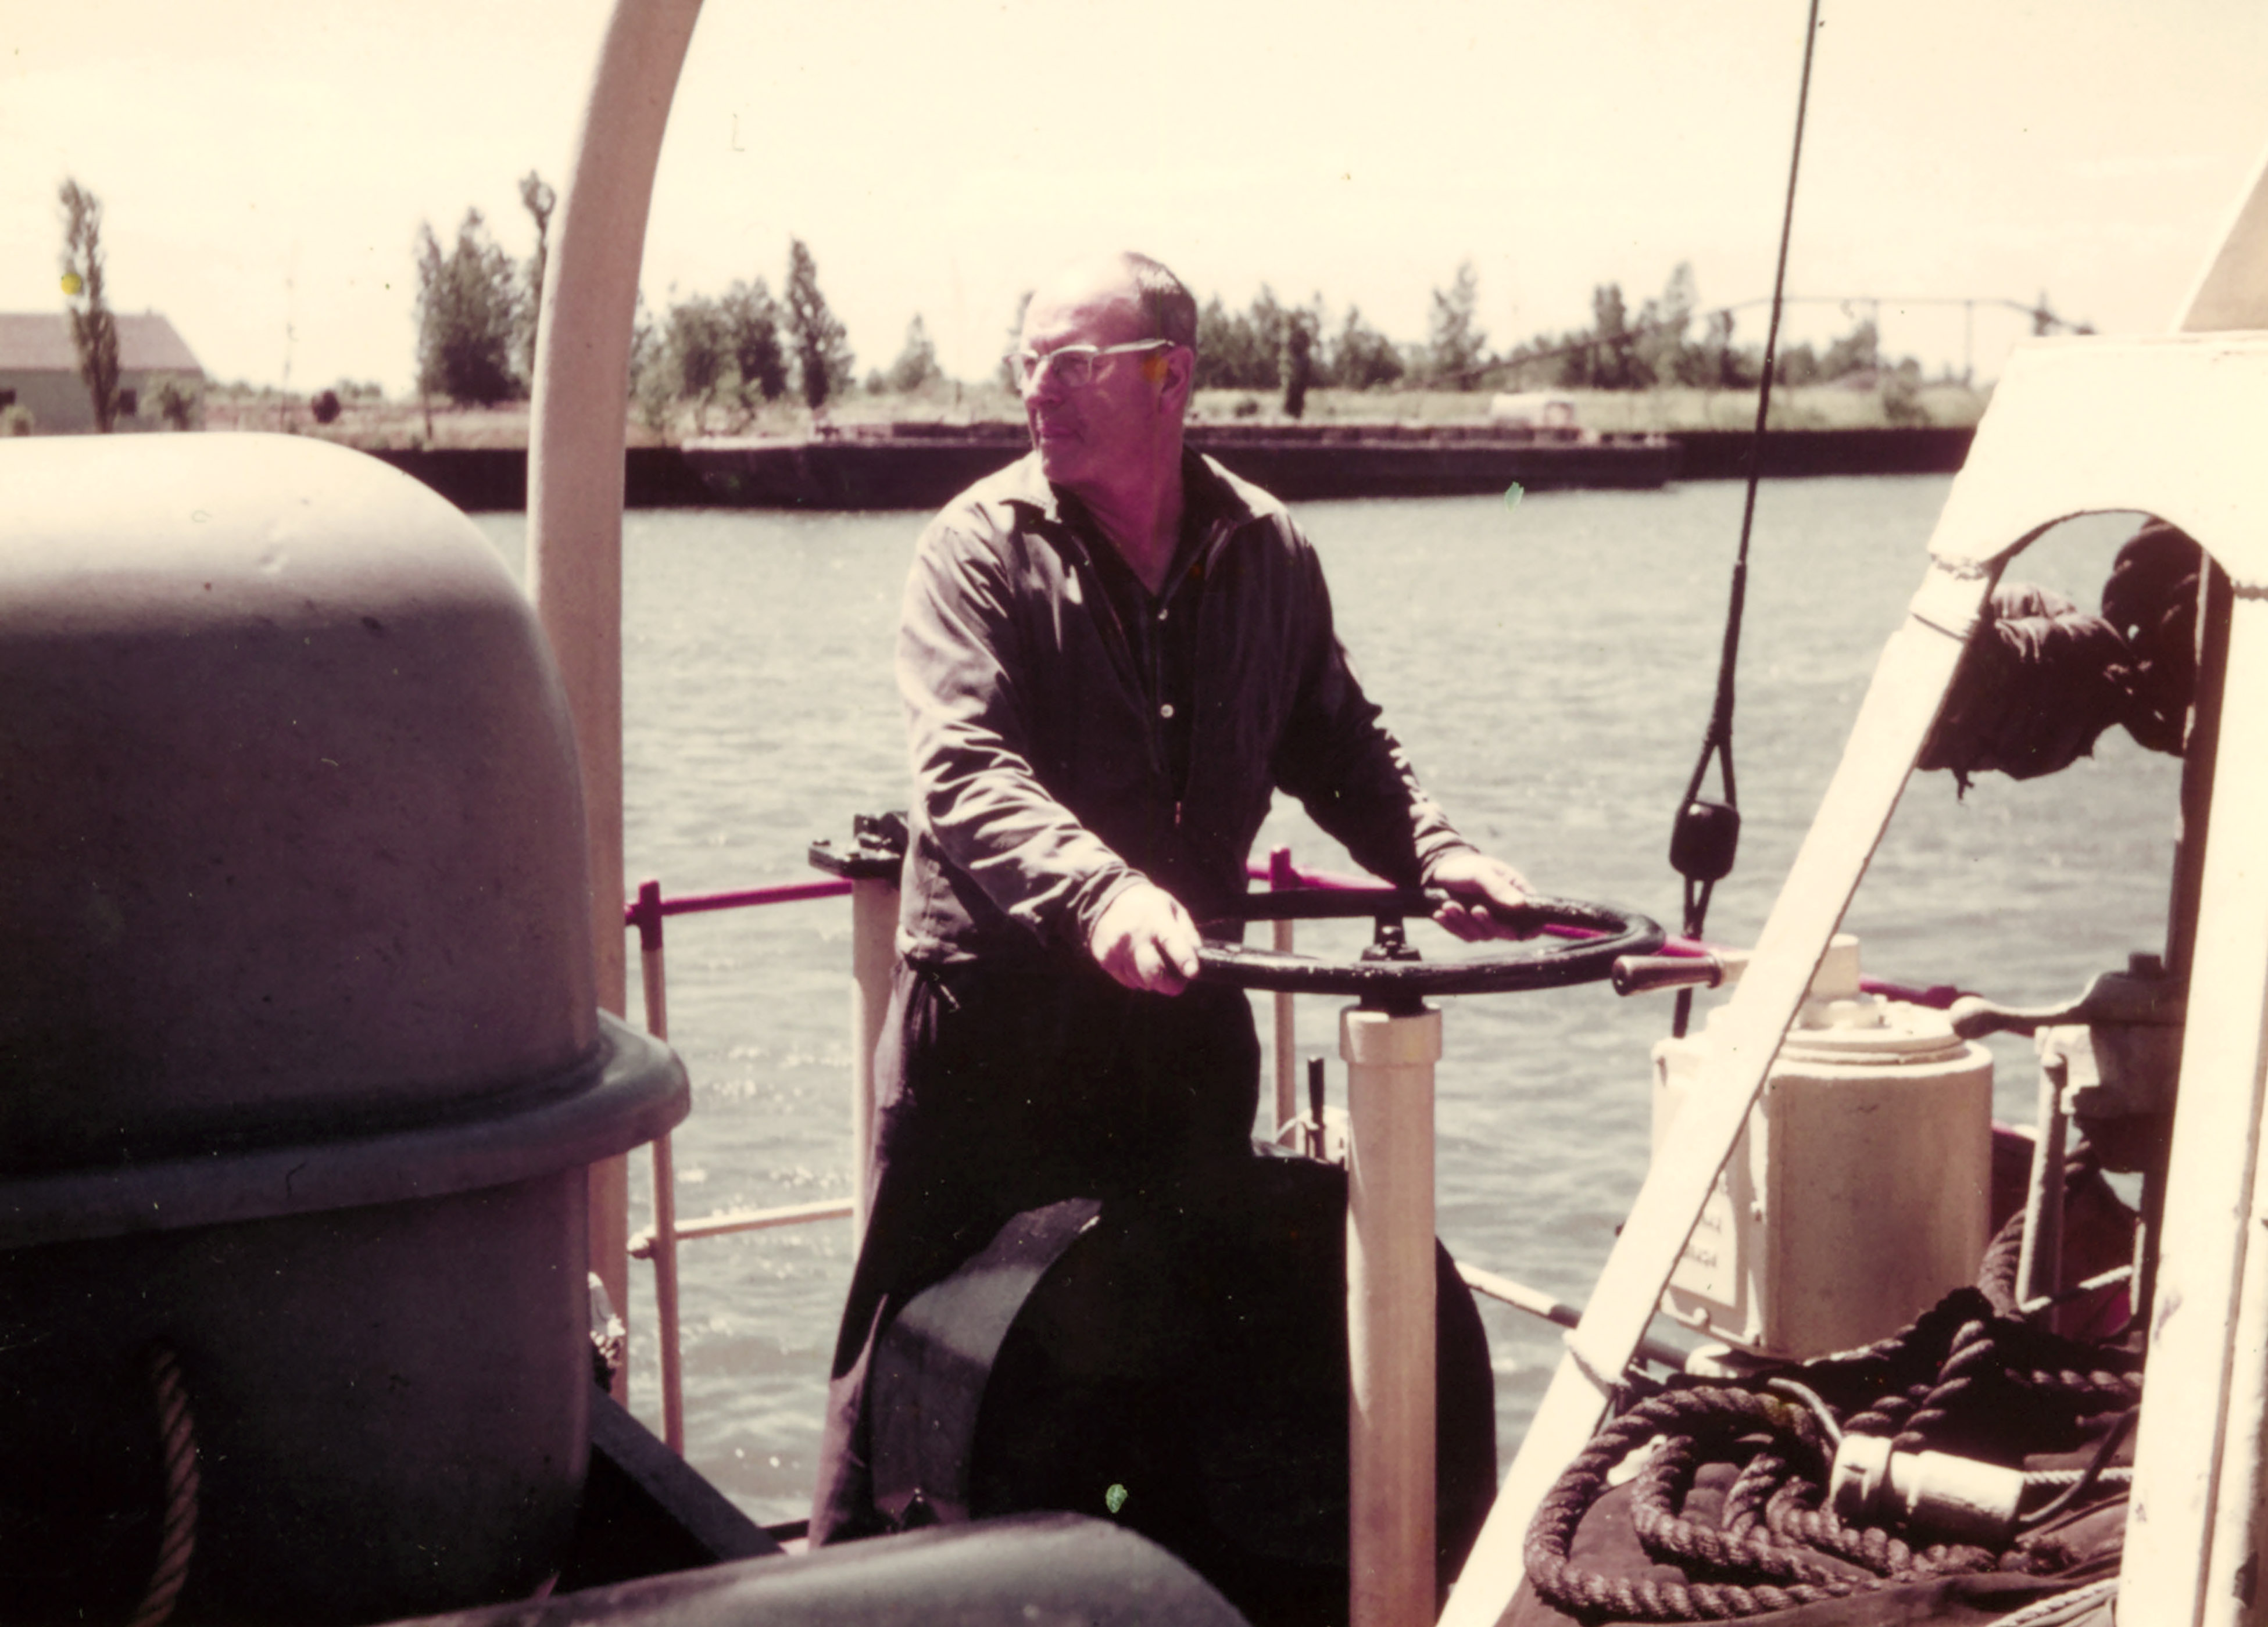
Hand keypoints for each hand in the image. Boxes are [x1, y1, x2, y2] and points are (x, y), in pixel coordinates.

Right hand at [1088, 881, 1202, 993]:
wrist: (1109, 896)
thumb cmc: (1148, 905)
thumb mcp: (1172, 909)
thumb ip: (1187, 931)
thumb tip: (1197, 955)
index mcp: (1156, 919)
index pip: (1172, 942)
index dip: (1183, 959)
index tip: (1192, 973)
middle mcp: (1135, 933)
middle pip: (1152, 971)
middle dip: (1168, 985)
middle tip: (1176, 987)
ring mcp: (1117, 946)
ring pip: (1139, 980)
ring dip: (1151, 981)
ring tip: (1155, 970)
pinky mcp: (1104, 956)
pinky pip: (1125, 979)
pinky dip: (1134, 978)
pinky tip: (1136, 965)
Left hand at [1428, 850, 1541, 941]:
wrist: (1439, 870)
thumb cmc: (1466, 867)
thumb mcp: (1481, 873)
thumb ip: (1499, 887)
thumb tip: (1520, 905)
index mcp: (1516, 893)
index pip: (1533, 916)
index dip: (1533, 928)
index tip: (1523, 933)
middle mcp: (1505, 910)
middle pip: (1507, 932)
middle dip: (1490, 923)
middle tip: (1475, 909)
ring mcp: (1487, 921)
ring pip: (1484, 935)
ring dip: (1465, 922)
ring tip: (1448, 905)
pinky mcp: (1469, 927)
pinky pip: (1465, 935)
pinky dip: (1452, 926)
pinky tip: (1439, 913)